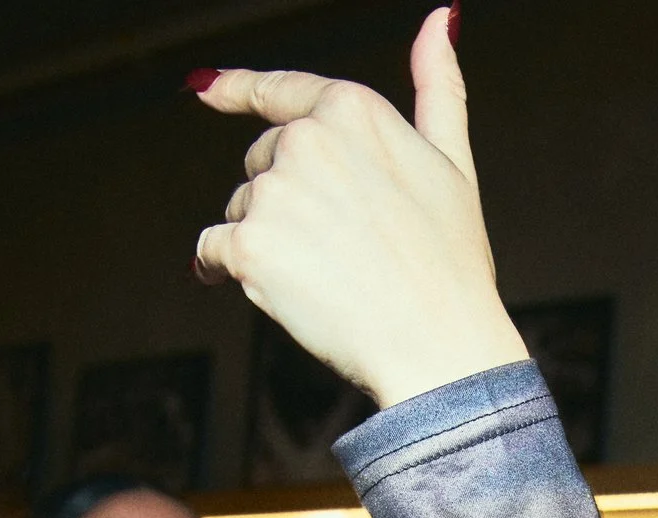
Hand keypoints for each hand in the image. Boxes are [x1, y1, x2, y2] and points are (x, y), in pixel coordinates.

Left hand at [190, 9, 528, 407]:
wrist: (438, 344)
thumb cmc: (451, 261)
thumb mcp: (453, 162)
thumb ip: (438, 87)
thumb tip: (443, 17)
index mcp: (352, 109)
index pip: (280, 91)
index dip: (238, 88)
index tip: (204, 89)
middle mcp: (306, 139)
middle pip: (261, 163)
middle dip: (286, 201)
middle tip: (344, 249)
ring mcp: (275, 192)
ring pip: (239, 208)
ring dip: (266, 241)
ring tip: (327, 276)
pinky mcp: (249, 244)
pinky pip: (212, 250)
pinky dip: (226, 271)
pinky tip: (273, 291)